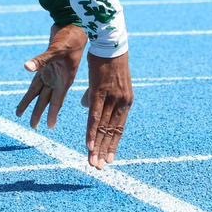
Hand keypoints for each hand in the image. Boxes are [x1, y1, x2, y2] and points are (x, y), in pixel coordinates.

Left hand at [15, 24, 85, 129]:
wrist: (72, 27)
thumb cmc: (69, 39)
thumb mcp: (56, 50)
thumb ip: (41, 60)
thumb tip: (26, 67)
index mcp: (65, 79)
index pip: (57, 100)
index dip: (53, 113)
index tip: (50, 126)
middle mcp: (58, 79)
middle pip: (46, 99)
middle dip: (38, 112)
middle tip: (32, 127)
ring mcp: (52, 74)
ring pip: (39, 92)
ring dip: (31, 103)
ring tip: (20, 114)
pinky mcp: (46, 67)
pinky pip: (37, 82)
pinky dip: (32, 90)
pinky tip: (27, 97)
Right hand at [82, 53, 133, 168]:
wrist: (111, 42)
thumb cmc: (107, 60)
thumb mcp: (105, 81)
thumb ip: (96, 96)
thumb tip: (86, 108)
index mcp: (125, 102)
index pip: (118, 129)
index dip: (112, 145)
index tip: (108, 159)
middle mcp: (121, 103)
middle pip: (111, 133)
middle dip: (104, 152)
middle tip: (99, 169)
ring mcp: (112, 98)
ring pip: (103, 128)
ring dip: (97, 147)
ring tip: (93, 163)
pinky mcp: (100, 92)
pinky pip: (95, 116)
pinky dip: (91, 132)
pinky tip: (89, 145)